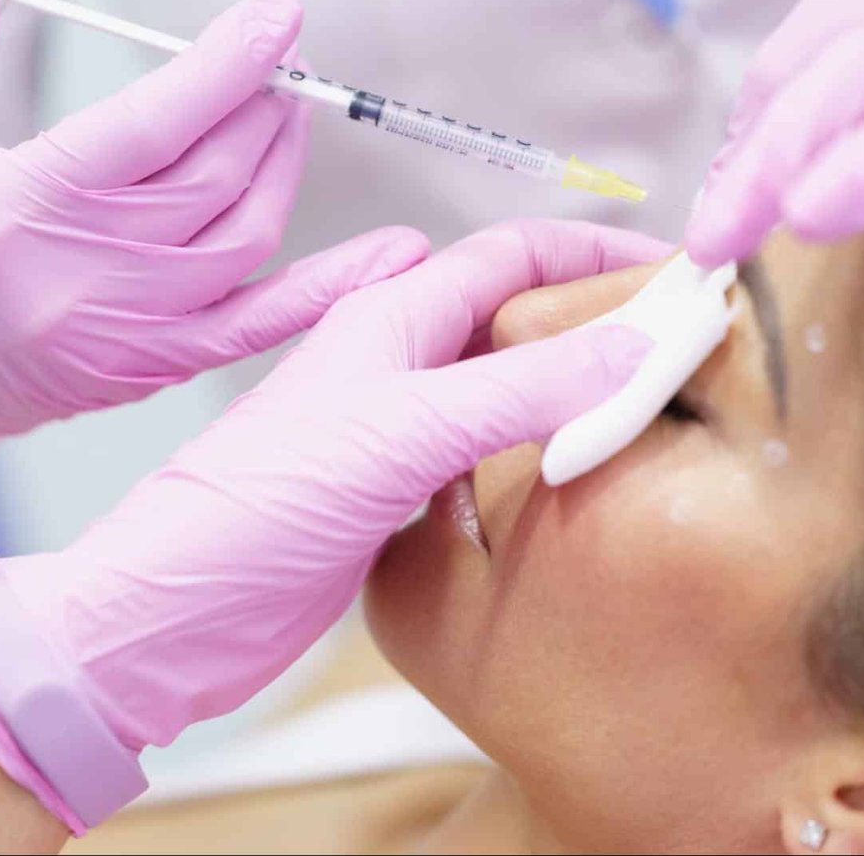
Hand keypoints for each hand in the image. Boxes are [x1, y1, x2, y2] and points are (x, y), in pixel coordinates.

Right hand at [0, 0, 426, 512]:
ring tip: (285, 114)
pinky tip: (391, 255)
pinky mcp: (150, 368)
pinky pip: (257, 329)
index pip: (153, 126)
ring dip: (282, 169)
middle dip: (260, 106)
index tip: (279, 14)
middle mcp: (83, 276)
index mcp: (23, 205)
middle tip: (278, 58)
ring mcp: (125, 331)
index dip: (226, 66)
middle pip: (212, 178)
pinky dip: (328, 290)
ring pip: (242, 240)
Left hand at [0, 219, 667, 828]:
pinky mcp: (392, 494)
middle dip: (598, 319)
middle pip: (517, 317)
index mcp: (392, 318)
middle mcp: (397, 363)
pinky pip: (486, 456)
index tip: (680, 273)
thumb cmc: (258, 506)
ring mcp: (394, 430)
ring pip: (506, 388)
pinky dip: (540, 455)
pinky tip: (578, 481)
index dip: (596, 252)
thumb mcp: (400, 433)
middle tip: (685, 350)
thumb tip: (633, 343)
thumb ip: (517, 389)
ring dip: (574, 391)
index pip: (513, 254)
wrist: (178, 611)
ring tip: (654, 412)